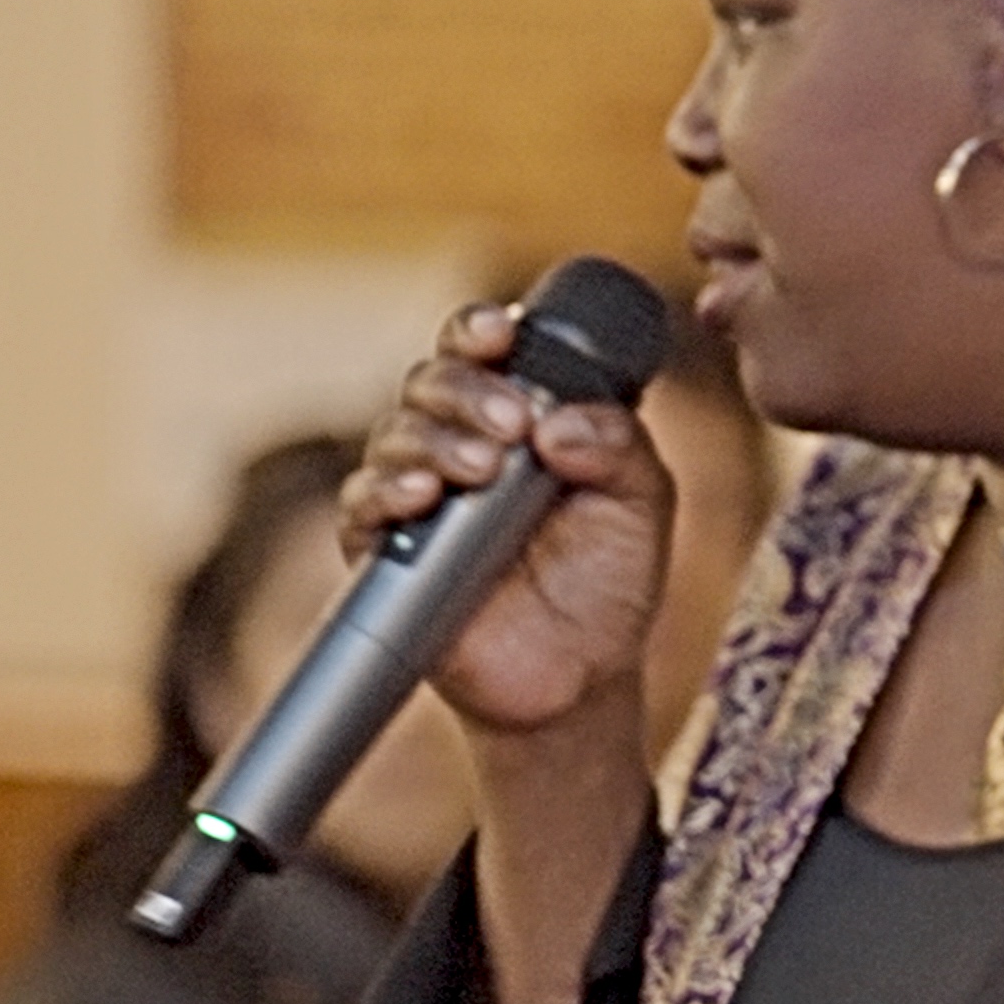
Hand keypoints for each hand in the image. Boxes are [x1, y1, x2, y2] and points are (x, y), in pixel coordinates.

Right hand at [342, 300, 673, 734]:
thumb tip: (556, 423)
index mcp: (520, 412)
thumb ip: (618, 446)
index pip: (482, 348)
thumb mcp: (641, 500)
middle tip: (514, 424)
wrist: (582, 674)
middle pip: (432, 379)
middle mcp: (459, 439)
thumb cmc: (609, 575)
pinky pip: (362, 504)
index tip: (502, 334)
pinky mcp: (387, 551)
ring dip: (434, 438)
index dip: (480, 330)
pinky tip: (422, 495)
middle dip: (467, 388)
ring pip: (395, 432)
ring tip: (483, 468)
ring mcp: (420, 493)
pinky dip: (385, 490)